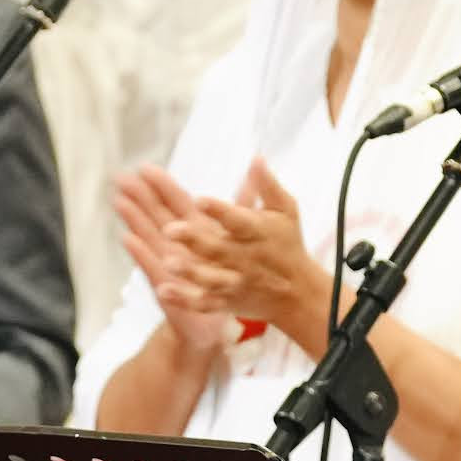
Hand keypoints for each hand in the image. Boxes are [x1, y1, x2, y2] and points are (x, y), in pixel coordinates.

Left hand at [110, 157, 327, 348]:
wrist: (298, 292)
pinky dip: (184, 299)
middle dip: (193, 239)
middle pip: (216, 249)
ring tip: (167, 262)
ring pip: (209, 278)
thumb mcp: (286, 211)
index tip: (199, 199)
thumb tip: (256, 158)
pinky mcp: (225, 301)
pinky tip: (163, 290)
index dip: (219, 210)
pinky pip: (203, 303)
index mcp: (256, 232)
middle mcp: (243, 257)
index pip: (237, 220)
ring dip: (188, 271)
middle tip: (170, 229)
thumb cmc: (287, 243)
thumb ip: (268, 186)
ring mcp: (233, 281)